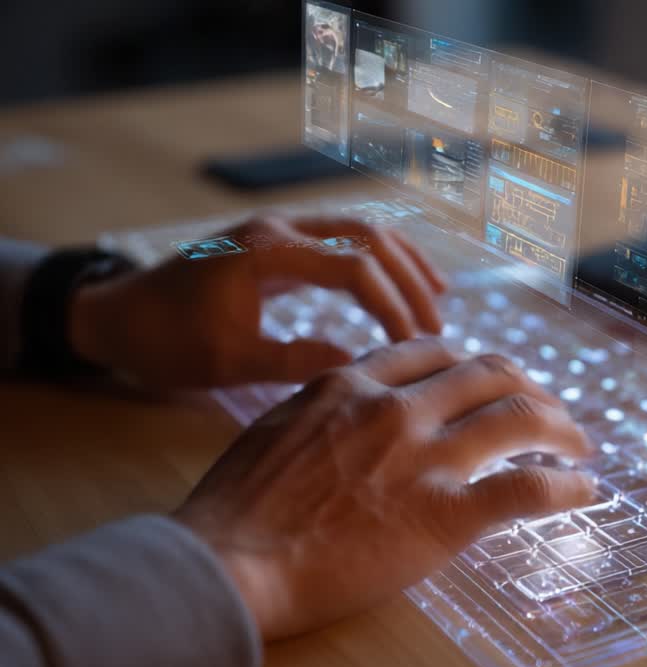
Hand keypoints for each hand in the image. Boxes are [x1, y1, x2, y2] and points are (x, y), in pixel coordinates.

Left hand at [69, 215, 447, 387]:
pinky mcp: (281, 244)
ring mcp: (281, 230)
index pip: (354, 266)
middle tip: (437, 327)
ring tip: (438, 302)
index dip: (393, 305)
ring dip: (403, 264)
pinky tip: (403, 284)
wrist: (117, 316)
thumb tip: (363, 367)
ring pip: (361, 231)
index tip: (414, 345)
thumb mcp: (228, 361)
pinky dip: (380, 261)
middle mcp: (279, 228)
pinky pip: (344, 241)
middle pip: (368, 237)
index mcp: (265, 250)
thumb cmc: (166, 342)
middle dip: (409, 281)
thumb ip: (295, 360)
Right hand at [174, 337, 594, 640]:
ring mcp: (423, 457)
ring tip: (579, 446)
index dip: (475, 366)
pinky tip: (584, 492)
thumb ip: (325, 408)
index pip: (436, 354)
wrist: (227, 563)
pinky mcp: (444, 514)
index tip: (491, 384)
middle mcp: (396, 408)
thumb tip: (351, 408)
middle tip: (548, 413)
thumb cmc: (237, 509)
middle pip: (489, 373)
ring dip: (561, 429)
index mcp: (353, 383)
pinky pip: (527, 489)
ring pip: (520, 417)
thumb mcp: (276, 428)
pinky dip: (566, 487)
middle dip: (529, 387)